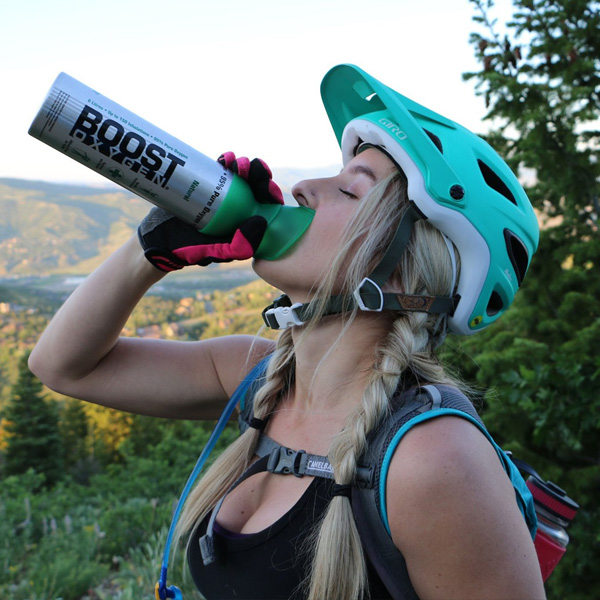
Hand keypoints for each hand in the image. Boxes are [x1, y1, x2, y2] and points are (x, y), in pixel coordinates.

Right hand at [138, 152, 280, 271]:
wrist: (157, 239)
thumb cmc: (188, 250)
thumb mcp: (215, 252)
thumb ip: (239, 246)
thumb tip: (261, 221)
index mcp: (246, 227)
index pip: (265, 207)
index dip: (269, 192)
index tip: (264, 182)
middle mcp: (238, 211)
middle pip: (254, 188)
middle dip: (255, 173)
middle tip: (245, 166)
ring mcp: (223, 198)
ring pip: (239, 177)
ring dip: (241, 165)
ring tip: (233, 161)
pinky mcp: (208, 186)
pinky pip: (221, 171)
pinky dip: (225, 162)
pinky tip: (226, 157)